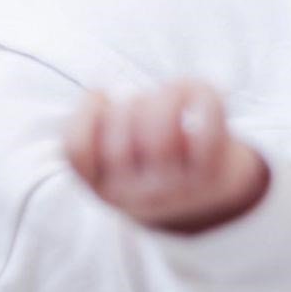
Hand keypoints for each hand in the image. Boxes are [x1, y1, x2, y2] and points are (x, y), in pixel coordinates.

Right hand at [64, 81, 268, 231]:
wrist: (211, 199)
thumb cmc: (152, 163)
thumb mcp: (115, 159)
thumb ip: (97, 128)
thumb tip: (96, 94)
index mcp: (104, 186)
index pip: (78, 152)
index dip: (85, 113)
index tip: (99, 92)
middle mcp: (137, 194)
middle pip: (118, 142)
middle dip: (127, 106)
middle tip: (140, 101)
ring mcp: (176, 187)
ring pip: (161, 133)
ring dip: (163, 98)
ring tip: (167, 94)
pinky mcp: (212, 175)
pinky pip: (207, 130)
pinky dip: (203, 99)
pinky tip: (195, 92)